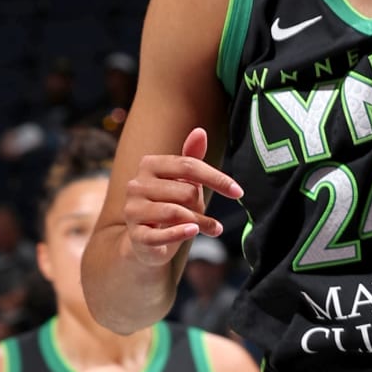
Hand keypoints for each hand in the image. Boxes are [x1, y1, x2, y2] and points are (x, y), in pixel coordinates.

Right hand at [123, 127, 240, 256]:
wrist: (144, 239)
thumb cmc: (167, 205)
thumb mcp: (181, 182)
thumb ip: (191, 159)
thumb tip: (200, 131)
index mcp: (149, 165)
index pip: (188, 166)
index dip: (216, 178)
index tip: (238, 192)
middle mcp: (137, 185)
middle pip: (185, 191)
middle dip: (202, 206)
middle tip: (207, 217)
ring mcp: (133, 210)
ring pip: (176, 212)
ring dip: (200, 222)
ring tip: (210, 228)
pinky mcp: (136, 236)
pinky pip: (162, 235)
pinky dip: (181, 233)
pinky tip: (194, 232)